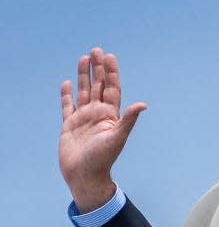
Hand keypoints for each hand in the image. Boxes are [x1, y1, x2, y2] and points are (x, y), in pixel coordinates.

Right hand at [59, 47, 146, 211]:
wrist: (85, 176)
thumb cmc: (103, 160)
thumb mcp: (118, 137)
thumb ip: (128, 120)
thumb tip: (143, 105)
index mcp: (110, 116)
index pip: (112, 89)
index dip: (111, 73)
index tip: (110, 57)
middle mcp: (97, 115)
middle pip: (98, 86)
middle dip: (97, 69)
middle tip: (96, 50)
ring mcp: (83, 119)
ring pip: (84, 92)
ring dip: (84, 76)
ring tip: (83, 59)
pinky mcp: (69, 125)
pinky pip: (67, 107)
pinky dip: (67, 95)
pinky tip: (67, 84)